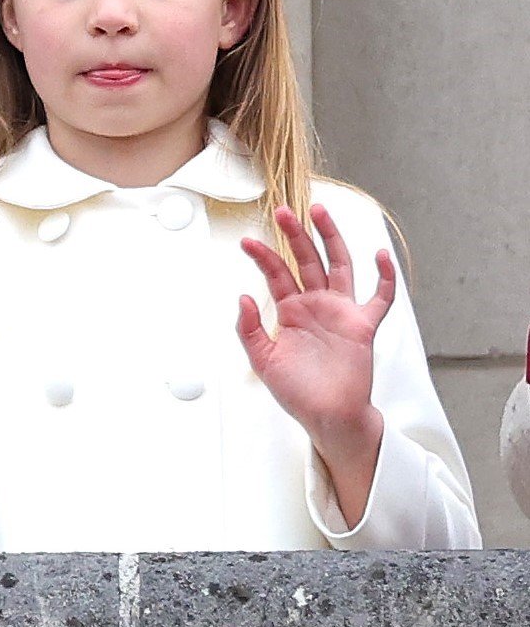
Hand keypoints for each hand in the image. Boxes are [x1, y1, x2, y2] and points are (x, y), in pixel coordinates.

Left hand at [238, 204, 391, 507]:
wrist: (325, 416)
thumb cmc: (296, 391)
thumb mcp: (262, 360)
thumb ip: (250, 329)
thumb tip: (241, 297)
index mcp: (290, 311)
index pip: (276, 274)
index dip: (263, 256)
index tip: (247, 241)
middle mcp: (316, 305)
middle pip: (307, 260)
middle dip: (296, 235)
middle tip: (284, 210)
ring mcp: (341, 312)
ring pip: (339, 266)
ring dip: (331, 240)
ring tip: (320, 212)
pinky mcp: (364, 326)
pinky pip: (379, 297)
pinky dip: (384, 277)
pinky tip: (379, 255)